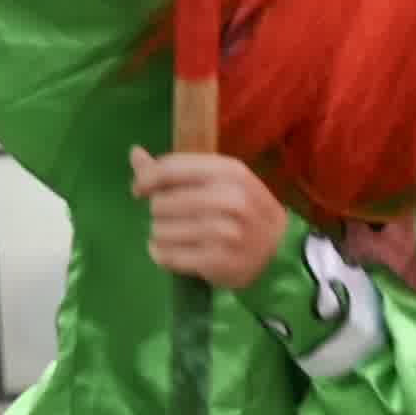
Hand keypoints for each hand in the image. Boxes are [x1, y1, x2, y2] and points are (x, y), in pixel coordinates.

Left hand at [130, 147, 287, 290]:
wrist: (280, 251)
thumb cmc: (243, 211)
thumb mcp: (219, 181)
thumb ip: (175, 170)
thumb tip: (134, 153)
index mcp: (230, 171)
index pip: (170, 168)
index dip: (145, 179)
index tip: (139, 190)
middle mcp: (229, 199)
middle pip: (161, 202)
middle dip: (160, 212)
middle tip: (177, 218)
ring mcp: (225, 232)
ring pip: (160, 231)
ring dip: (161, 236)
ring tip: (180, 237)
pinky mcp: (217, 261)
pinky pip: (167, 256)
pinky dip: (163, 256)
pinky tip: (177, 253)